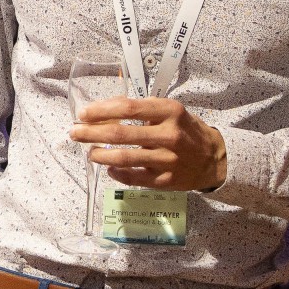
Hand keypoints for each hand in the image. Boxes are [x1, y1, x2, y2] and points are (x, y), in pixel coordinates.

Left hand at [69, 96, 227, 191]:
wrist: (213, 158)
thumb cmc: (186, 130)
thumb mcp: (169, 111)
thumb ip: (141, 110)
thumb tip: (103, 111)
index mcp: (169, 111)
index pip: (128, 108)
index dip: (101, 111)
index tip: (83, 114)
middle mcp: (169, 134)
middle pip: (121, 134)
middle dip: (91, 133)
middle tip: (75, 133)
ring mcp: (167, 159)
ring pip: (124, 158)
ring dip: (99, 155)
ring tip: (89, 152)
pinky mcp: (164, 180)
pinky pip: (132, 177)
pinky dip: (116, 173)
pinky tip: (108, 168)